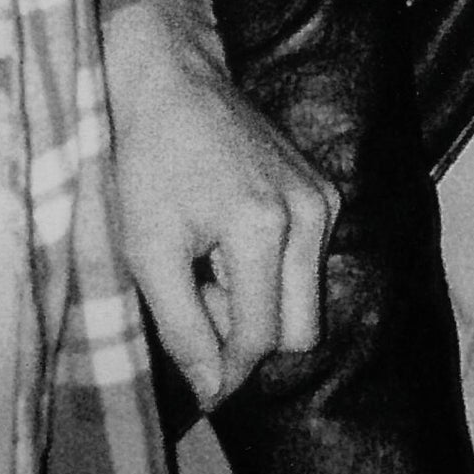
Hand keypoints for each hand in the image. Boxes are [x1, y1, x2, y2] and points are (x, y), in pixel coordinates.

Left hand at [103, 0, 340, 409]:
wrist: (174, 82)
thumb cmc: (151, 160)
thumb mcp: (148, 249)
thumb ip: (182, 327)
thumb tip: (214, 390)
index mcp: (265, 226)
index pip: (261, 337)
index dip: (226, 369)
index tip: (194, 374)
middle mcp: (311, 212)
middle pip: (300, 331)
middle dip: (246, 333)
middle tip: (197, 295)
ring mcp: (324, 199)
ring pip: (305, 303)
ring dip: (258, 303)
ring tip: (208, 262)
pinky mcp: (325, 192)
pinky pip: (308, 267)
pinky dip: (271, 272)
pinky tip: (228, 239)